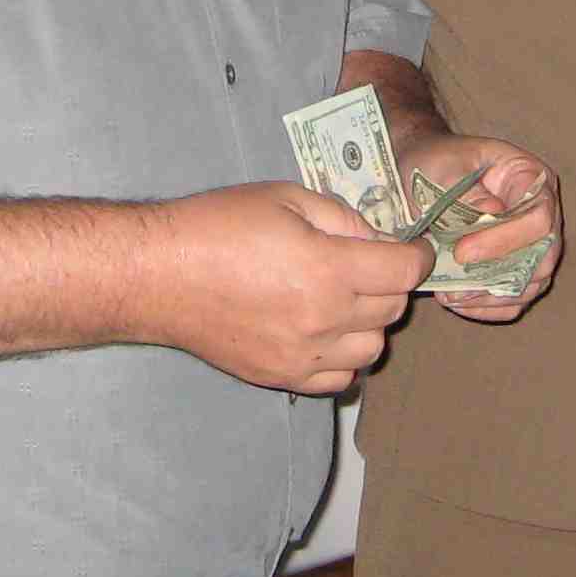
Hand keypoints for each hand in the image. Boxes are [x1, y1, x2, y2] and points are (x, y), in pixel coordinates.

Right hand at [153, 182, 427, 395]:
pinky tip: (323, 333)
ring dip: (369, 323)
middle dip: (389, 283)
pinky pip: (339, 379)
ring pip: (372, 350)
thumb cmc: (218, 225)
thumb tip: (376, 240)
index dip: (416, 256)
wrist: (159, 275)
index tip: (410, 249)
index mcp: (328, 269)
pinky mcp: (281, 377)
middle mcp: (324, 319)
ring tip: (342, 300)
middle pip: (392, 310)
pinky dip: (343, 358)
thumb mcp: (286, 197)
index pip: (404, 272)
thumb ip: (342, 217)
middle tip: (366, 265)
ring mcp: (303, 355)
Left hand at [398, 131, 560, 319]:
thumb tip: (494, 214)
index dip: (506, 240)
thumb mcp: (442, 168)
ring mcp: (531, 243)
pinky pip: (515, 297)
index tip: (462, 252)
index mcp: (530, 177)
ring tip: (452, 297)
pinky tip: (458, 303)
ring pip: (533, 283)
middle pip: (544, 256)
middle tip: (455, 286)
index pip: (539, 216)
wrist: (418, 174)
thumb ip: (467, 191)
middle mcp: (541, 212)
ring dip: (493, 297)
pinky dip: (489, 307)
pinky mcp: (515, 267)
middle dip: (501, 276)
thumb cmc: (434, 163)